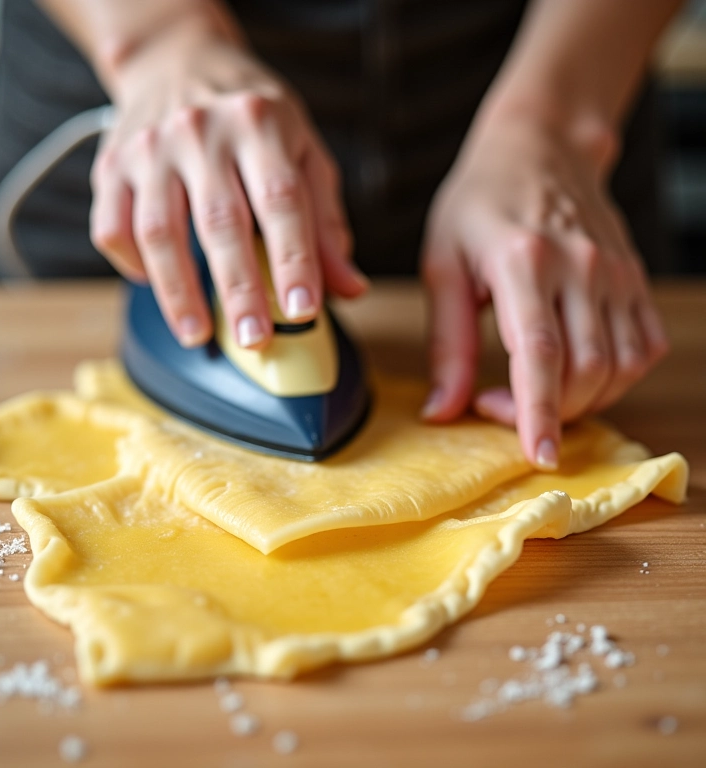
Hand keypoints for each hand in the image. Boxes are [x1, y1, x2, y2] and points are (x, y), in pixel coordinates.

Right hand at [89, 18, 366, 348]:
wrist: (178, 59)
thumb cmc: (251, 115)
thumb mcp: (304, 153)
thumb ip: (324, 223)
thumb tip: (348, 288)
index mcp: (260, 124)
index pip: (282, 201)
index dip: (294, 259)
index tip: (303, 309)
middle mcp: (201, 132)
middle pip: (220, 222)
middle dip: (238, 289)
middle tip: (253, 338)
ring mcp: (150, 148)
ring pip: (157, 231)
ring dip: (178, 292)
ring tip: (198, 333)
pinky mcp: (112, 166)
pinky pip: (112, 227)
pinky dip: (132, 266)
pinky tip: (157, 284)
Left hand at [419, 111, 668, 468]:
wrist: (537, 146)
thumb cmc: (478, 203)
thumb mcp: (442, 266)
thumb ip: (447, 343)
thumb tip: (442, 410)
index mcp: (523, 261)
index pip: (540, 354)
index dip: (539, 411)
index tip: (538, 455)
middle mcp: (580, 267)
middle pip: (585, 369)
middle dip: (549, 412)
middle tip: (499, 407)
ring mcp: (615, 272)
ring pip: (620, 366)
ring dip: (581, 401)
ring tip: (534, 391)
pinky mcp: (633, 277)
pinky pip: (644, 347)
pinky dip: (616, 378)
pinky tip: (577, 373)